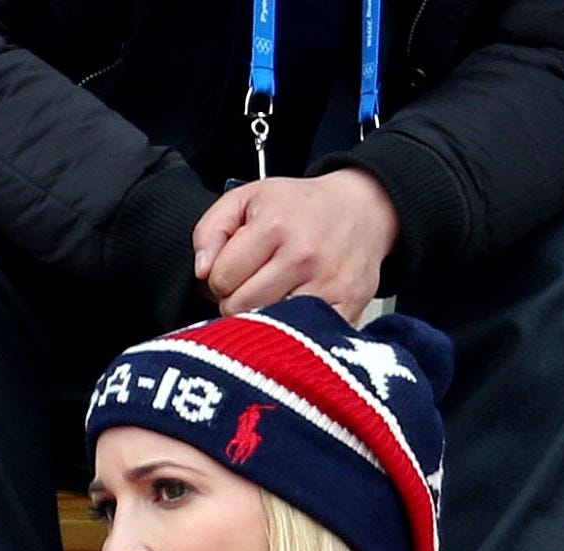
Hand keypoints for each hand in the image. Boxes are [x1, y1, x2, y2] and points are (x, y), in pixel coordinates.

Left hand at [193, 171, 398, 321]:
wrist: (362, 211)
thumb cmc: (300, 208)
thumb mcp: (248, 199)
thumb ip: (211, 229)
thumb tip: (201, 272)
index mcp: (275, 225)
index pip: (220, 279)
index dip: (219, 280)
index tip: (234, 273)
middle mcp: (302, 255)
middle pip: (239, 308)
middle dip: (236, 302)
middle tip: (251, 288)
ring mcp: (327, 285)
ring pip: (266, 328)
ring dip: (261, 321)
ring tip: (271, 300)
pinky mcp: (347, 309)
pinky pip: (301, 339)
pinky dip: (291, 334)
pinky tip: (293, 316)